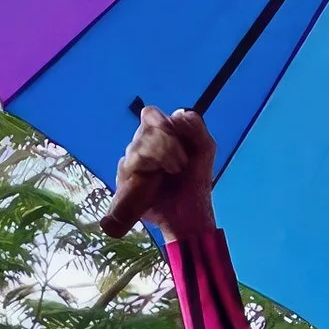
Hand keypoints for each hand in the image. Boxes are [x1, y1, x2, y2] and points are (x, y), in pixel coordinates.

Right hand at [102, 103, 217, 246]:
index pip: (150, 115)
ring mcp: (130, 163)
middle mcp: (141, 146)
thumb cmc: (195, 181)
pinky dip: (146, 170)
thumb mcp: (205, 149)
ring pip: (136, 146)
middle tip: (181, 163)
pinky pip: (128, 165)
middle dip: (166, 144)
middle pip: (144, 130)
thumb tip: (178, 115)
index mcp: (159, 135)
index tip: (177, 138)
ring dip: (159, 156)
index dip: (161, 122)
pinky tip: (155, 181)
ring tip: (174, 171)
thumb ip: (195, 126)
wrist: (190, 213)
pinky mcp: (123, 181)